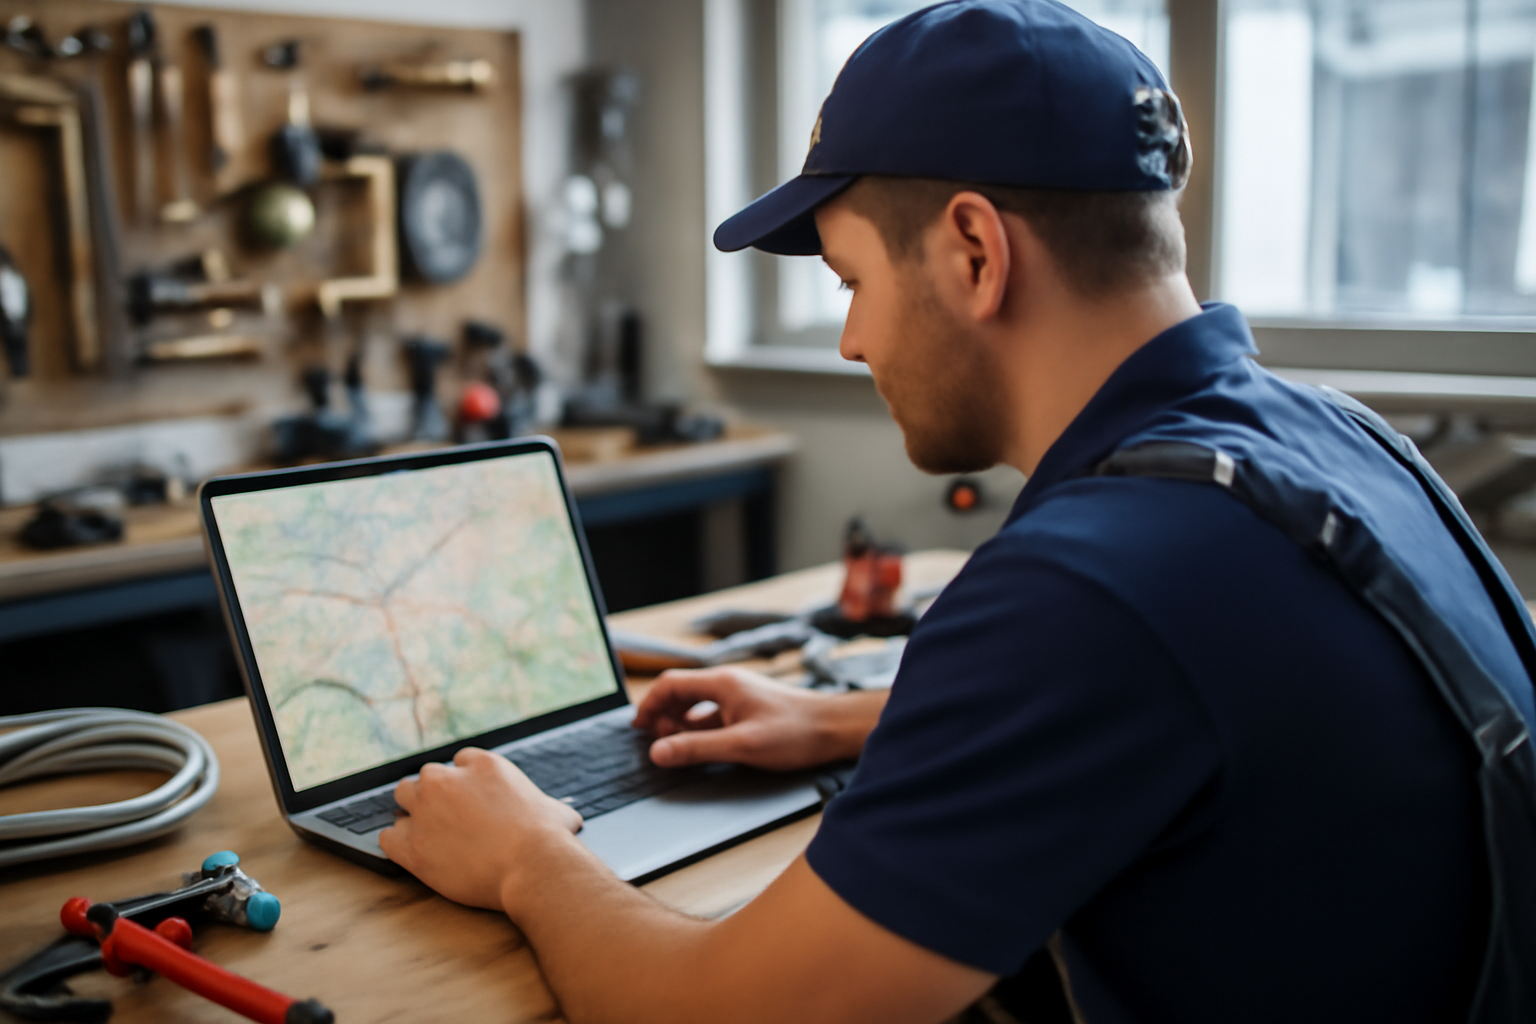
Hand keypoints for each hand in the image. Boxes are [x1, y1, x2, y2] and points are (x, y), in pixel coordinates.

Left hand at [379, 747, 582, 909]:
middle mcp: (448, 780)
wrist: (533, 866)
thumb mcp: (556, 811)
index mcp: (484, 765)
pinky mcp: (411, 843)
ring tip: (428, 834)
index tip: (468, 800)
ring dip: (413, 813)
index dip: (464, 782)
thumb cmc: (549, 839)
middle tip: (447, 818)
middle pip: (426, 777)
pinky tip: (413, 854)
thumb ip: (547, 807)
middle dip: (434, 795)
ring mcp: (426, 810)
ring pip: (403, 798)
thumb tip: (564, 818)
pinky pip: (388, 836)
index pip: (460, 761)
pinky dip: (398, 844)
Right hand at [631, 667, 884, 770]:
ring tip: (674, 746)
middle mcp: (729, 684)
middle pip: (681, 692)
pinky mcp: (749, 711)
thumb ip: (697, 748)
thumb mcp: (741, 745)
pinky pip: (714, 716)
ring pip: (697, 706)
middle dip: (662, 715)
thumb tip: (657, 752)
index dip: (649, 705)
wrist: (834, 729)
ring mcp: (740, 697)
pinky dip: (700, 729)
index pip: (671, 684)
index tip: (638, 728)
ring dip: (681, 723)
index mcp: (723, 683)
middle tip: (654, 741)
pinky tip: (701, 746)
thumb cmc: (795, 733)